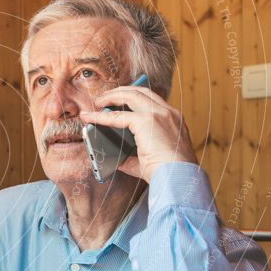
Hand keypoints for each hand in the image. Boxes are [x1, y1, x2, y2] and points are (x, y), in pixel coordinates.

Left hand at [79, 85, 196, 181]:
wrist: (179, 178)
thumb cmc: (168, 173)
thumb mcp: (151, 160)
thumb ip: (132, 156)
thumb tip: (113, 158)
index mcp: (173, 120)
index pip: (152, 100)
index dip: (134, 98)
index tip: (120, 100)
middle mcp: (168, 113)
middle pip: (141, 91)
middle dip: (120, 92)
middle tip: (105, 98)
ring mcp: (158, 114)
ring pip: (130, 95)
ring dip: (111, 96)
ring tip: (97, 102)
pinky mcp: (146, 121)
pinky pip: (118, 115)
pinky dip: (102, 116)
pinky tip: (91, 118)